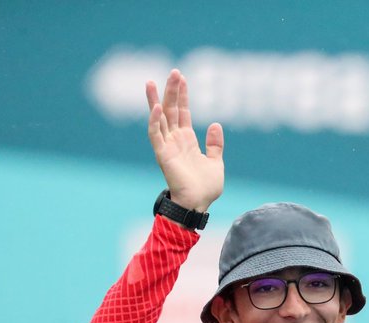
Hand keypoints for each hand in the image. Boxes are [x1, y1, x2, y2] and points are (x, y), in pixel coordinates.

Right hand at [146, 69, 223, 212]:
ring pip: (159, 118)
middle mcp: (175, 140)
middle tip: (173, 71)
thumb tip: (216, 124)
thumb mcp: (216, 162)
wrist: (198, 204)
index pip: (183, 112)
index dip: (182, 95)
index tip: (182, 78)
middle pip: (171, 110)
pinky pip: (155, 135)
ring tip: (153, 81)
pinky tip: (156, 107)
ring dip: (156, 100)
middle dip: (171, 91)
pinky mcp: (162, 155)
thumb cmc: (206, 188)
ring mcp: (167, 146)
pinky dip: (154, 121)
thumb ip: (215, 144)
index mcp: (187, 140)